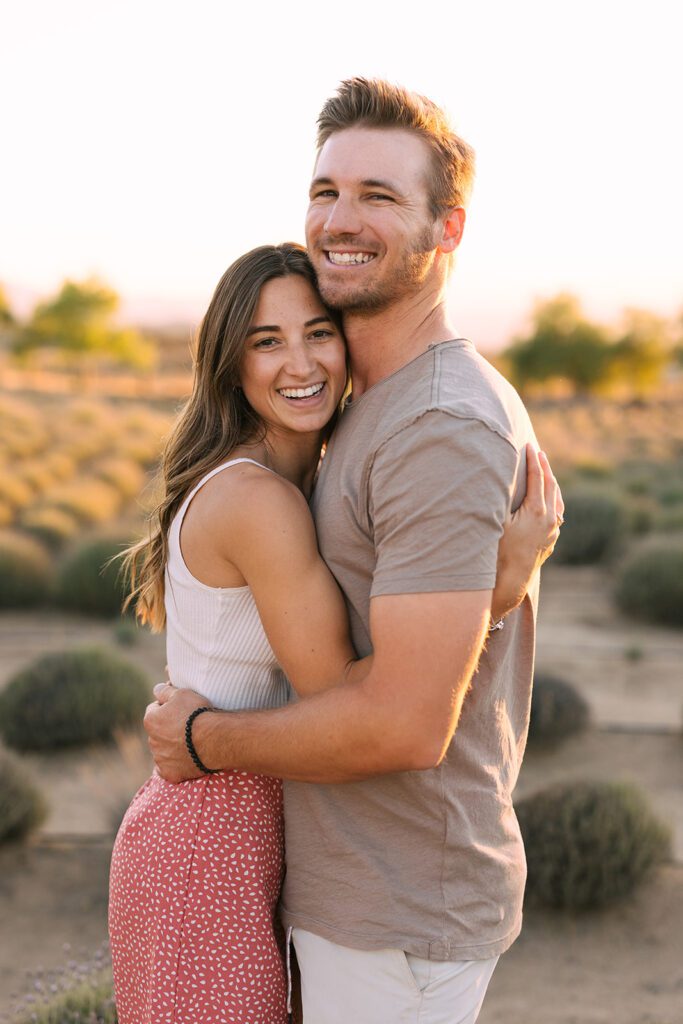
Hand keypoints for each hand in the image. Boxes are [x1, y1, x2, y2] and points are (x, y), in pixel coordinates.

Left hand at [143, 682, 212, 781]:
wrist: (213, 739)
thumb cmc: (197, 714)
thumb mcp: (181, 693)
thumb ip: (165, 691)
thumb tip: (156, 689)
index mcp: (150, 720)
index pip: (154, 709)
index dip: (167, 707)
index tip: (181, 709)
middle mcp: (151, 741)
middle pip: (158, 731)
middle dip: (168, 728)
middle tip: (187, 725)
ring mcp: (160, 759)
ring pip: (162, 750)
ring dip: (171, 746)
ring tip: (190, 742)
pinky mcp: (170, 774)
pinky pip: (167, 769)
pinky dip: (174, 764)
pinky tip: (184, 759)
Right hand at [491, 445, 563, 620]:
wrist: (510, 581)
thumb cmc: (498, 550)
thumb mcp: (496, 521)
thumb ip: (498, 499)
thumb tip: (490, 477)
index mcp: (537, 510)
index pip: (537, 477)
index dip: (533, 459)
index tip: (530, 445)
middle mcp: (550, 519)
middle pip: (550, 485)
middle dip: (544, 466)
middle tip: (539, 451)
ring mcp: (553, 531)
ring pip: (557, 500)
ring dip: (551, 483)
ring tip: (546, 471)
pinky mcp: (551, 540)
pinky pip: (556, 514)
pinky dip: (553, 501)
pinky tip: (549, 500)